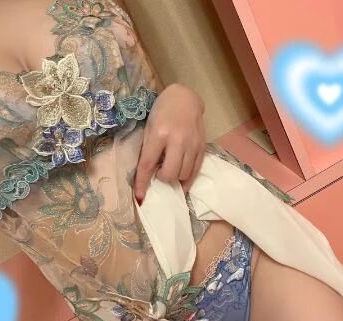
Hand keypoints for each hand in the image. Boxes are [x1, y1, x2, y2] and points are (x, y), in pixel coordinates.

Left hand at [133, 83, 206, 202]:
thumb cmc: (162, 112)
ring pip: (184, 175)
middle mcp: (177, 140)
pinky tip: (182, 180)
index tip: (140, 199)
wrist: (184, 98)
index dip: (143, 184)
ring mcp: (192, 144)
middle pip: (170, 174)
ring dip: (175, 178)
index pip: (148, 165)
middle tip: (159, 172)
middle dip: (162, 178)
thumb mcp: (149, 128)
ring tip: (171, 169)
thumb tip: (148, 177)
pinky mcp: (202, 147)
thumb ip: (149, 151)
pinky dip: (188, 180)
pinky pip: (196, 171)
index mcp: (159, 134)